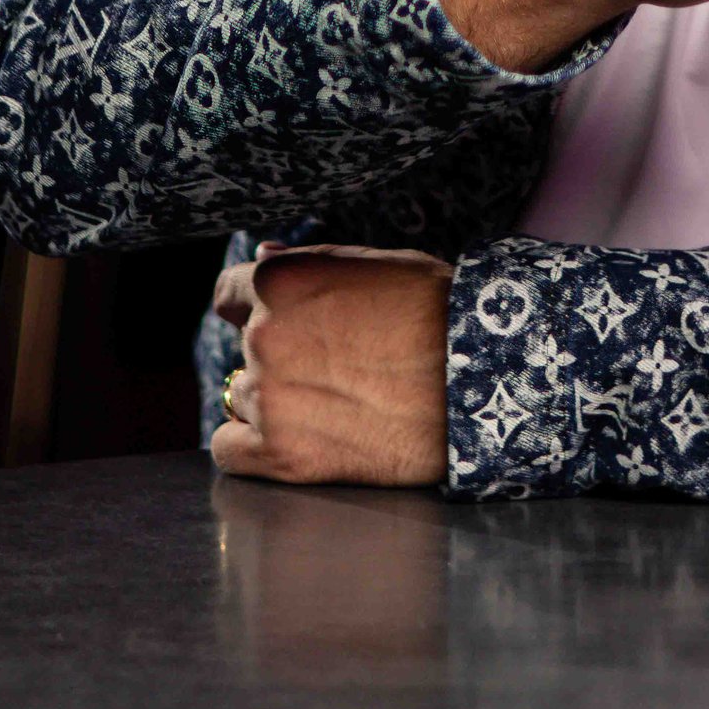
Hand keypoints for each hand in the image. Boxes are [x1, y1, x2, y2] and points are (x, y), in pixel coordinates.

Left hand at [210, 243, 450, 485]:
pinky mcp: (282, 453)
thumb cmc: (439, 312)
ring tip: (333, 404)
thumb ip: (308, 263)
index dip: (253, 310)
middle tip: (334, 368)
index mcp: (280, 282)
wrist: (480, 376)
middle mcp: (263, 335)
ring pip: (242, 399)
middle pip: (244, 350)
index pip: (228, 295)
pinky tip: (293, 441)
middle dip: (280, 357)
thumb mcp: (377, 265)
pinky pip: (229, 451)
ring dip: (275, 401)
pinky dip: (251, 448)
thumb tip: (261, 254)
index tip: (283, 325)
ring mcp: (269, 396)